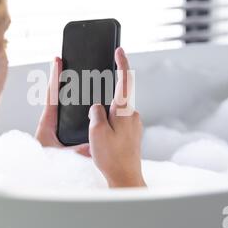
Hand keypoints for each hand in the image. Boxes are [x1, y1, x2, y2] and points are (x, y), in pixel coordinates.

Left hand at [35, 57, 90, 156]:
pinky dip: (70, 102)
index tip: (57, 59)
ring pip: (60, 103)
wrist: (34, 174)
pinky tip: (82, 100)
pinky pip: (64, 113)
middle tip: (66, 59)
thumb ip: (77, 152)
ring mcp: (53, 125)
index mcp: (48, 123)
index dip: (55, 76)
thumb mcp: (62, 158)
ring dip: (66, 89)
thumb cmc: (44, 165)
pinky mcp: (57, 132)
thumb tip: (93, 146)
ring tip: (74, 73)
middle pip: (56, 94)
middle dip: (61, 77)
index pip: (52, 94)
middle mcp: (49, 121)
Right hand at [88, 48, 145, 187]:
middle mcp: (133, 115)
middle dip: (104, 101)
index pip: (125, 80)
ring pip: (116, 112)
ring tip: (96, 136)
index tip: (119, 49)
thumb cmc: (111, 157)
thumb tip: (97, 106)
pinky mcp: (133, 133)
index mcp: (124, 110)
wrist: (126, 178)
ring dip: (105, 116)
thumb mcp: (96, 132)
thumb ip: (96, 113)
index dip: (122, 62)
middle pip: (118, 97)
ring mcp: (135, 124)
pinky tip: (102, 140)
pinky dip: (109, 124)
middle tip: (93, 118)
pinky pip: (119, 122)